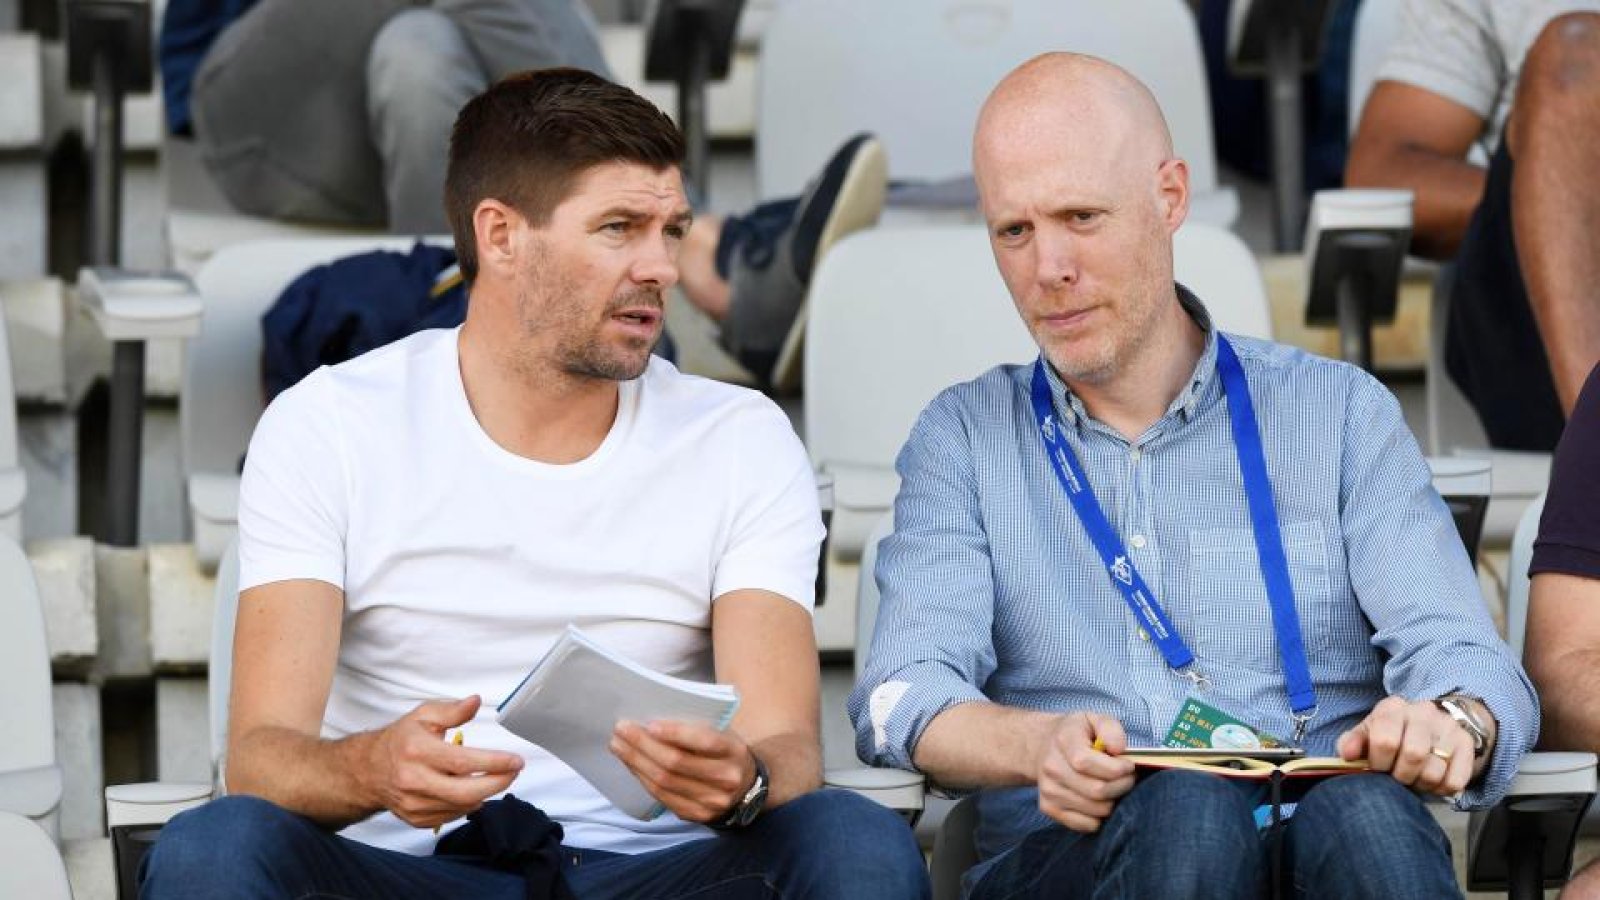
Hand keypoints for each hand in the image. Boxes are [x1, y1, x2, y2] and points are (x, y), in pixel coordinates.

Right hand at [363, 695, 523, 828]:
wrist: (369, 770)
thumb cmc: (400, 740)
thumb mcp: (423, 715)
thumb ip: (452, 710)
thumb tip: (475, 702)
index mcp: (417, 751)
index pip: (463, 762)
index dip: (494, 763)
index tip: (515, 760)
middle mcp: (414, 780)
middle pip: (466, 792)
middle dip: (497, 783)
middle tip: (514, 772)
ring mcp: (414, 804)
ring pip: (462, 806)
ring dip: (485, 793)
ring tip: (495, 777)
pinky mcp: (416, 819)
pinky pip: (452, 816)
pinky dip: (467, 804)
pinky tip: (472, 790)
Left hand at [611, 720, 756, 823]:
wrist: (746, 787)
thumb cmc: (724, 752)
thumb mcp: (722, 733)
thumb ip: (696, 728)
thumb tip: (650, 723)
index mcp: (734, 751)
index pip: (705, 742)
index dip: (676, 733)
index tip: (650, 724)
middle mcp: (726, 779)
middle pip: (676, 763)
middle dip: (644, 745)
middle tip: (621, 729)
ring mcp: (712, 802)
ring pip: (665, 782)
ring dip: (636, 762)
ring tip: (618, 745)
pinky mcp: (697, 816)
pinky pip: (663, 797)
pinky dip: (643, 779)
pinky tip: (631, 764)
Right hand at [1035, 712, 1135, 832]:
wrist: (1043, 746)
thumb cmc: (1078, 734)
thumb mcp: (1095, 719)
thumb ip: (1111, 729)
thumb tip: (1119, 750)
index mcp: (1063, 740)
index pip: (1086, 762)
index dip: (1115, 768)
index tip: (1129, 765)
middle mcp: (1051, 767)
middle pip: (1096, 791)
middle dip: (1122, 786)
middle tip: (1128, 778)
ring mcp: (1048, 791)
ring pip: (1095, 811)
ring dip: (1114, 802)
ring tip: (1114, 787)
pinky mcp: (1049, 808)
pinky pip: (1086, 825)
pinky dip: (1100, 817)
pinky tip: (1100, 801)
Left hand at [1336, 696, 1475, 796]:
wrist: (1431, 726)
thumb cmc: (1392, 734)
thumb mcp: (1368, 734)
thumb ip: (1352, 743)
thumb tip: (1348, 754)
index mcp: (1393, 707)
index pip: (1385, 740)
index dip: (1378, 763)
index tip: (1377, 769)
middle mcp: (1422, 712)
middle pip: (1413, 756)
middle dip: (1401, 776)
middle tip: (1397, 777)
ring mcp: (1447, 727)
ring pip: (1434, 771)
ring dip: (1420, 784)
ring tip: (1414, 778)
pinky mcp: (1466, 744)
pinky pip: (1454, 781)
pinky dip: (1440, 789)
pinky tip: (1433, 781)